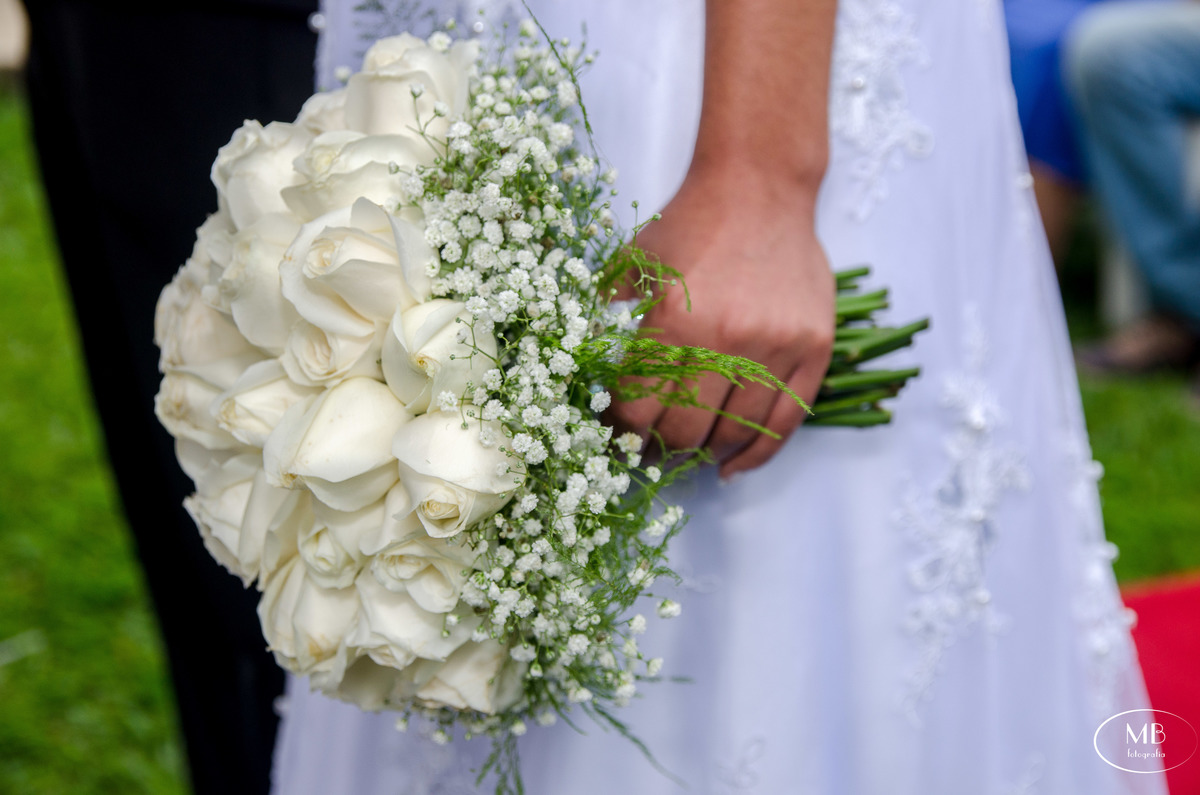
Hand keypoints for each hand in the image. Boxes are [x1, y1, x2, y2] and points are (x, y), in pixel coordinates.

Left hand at [609, 165, 835, 477]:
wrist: (758, 186)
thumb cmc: (689, 225)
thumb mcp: (631, 264)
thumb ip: (606, 318)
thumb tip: (582, 374)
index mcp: (673, 321)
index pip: (638, 408)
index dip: (620, 434)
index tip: (614, 439)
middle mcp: (727, 340)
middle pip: (686, 431)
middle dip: (659, 452)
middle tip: (649, 454)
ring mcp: (775, 347)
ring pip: (736, 433)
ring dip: (705, 455)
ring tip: (688, 457)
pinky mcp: (812, 348)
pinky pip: (785, 422)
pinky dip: (756, 453)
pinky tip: (731, 465)